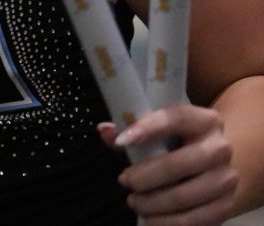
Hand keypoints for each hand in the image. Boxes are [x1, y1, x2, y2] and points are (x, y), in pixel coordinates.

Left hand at [100, 105, 237, 224]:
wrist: (220, 162)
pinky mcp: (228, 206)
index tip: (120, 142)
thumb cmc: (182, 139)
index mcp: (205, 120)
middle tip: (124, 180)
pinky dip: (168, 223)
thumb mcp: (163, 126)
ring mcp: (227, 179)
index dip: (147, 128)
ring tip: (134, 202)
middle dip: (145, 176)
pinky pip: (196, 220)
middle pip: (179, 164)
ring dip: (154, 203)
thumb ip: (133, 126)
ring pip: (185, 197)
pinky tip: (151, 219)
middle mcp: (220, 148)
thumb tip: (105, 131)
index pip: (175, 118)